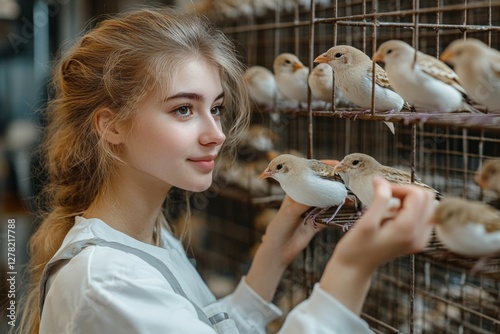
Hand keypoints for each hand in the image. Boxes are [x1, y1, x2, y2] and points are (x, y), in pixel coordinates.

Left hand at [245, 159, 337, 301]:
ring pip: (328, 201)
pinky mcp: (318, 223)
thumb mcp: (290, 211)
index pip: (309, 175)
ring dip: (338, 199)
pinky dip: (339, 213)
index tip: (335, 164)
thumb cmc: (279, 226)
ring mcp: (312, 211)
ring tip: (350, 195)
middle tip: (347, 180)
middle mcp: (305, 199)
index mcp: (296, 191)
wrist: (279, 249)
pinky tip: (349, 210)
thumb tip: (319, 193)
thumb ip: (303, 201)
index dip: (322, 168)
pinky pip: (330, 216)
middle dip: (334, 183)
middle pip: (321, 187)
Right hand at [320, 177, 433, 313]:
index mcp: (408, 229)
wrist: (355, 268)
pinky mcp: (417, 240)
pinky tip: (392, 215)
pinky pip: (422, 215)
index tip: (381, 191)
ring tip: (388, 206)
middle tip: (385, 196)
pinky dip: (409, 209)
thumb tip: (381, 180)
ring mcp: (420, 239)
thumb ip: (379, 200)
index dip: (399, 187)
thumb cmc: (356, 247)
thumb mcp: (366, 222)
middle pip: (427, 197)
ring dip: (408, 199)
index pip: (418, 195)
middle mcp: (420, 235)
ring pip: (426, 205)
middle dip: (406, 191)